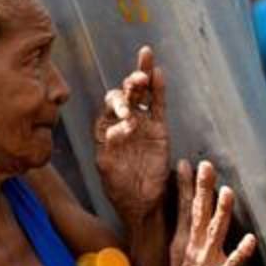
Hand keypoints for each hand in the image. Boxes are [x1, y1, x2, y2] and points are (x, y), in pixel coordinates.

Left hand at [94, 46, 169, 224]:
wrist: (142, 203)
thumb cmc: (120, 188)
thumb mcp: (107, 168)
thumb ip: (108, 148)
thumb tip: (117, 129)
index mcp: (106, 129)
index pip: (109, 106)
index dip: (117, 105)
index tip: (127, 118)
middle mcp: (123, 122)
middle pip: (125, 94)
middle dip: (130, 85)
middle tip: (137, 80)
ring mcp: (142, 124)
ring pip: (142, 94)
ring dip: (142, 77)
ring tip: (145, 62)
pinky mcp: (159, 130)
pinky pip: (158, 106)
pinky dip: (158, 90)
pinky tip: (158, 74)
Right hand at [161, 160, 257, 265]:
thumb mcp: (177, 255)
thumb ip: (185, 232)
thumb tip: (187, 209)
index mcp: (182, 242)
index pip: (183, 209)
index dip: (185, 186)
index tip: (185, 164)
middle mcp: (193, 249)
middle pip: (198, 214)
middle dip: (202, 189)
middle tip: (206, 166)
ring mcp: (206, 264)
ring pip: (215, 233)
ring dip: (221, 213)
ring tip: (227, 192)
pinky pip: (231, 265)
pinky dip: (240, 253)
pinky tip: (250, 240)